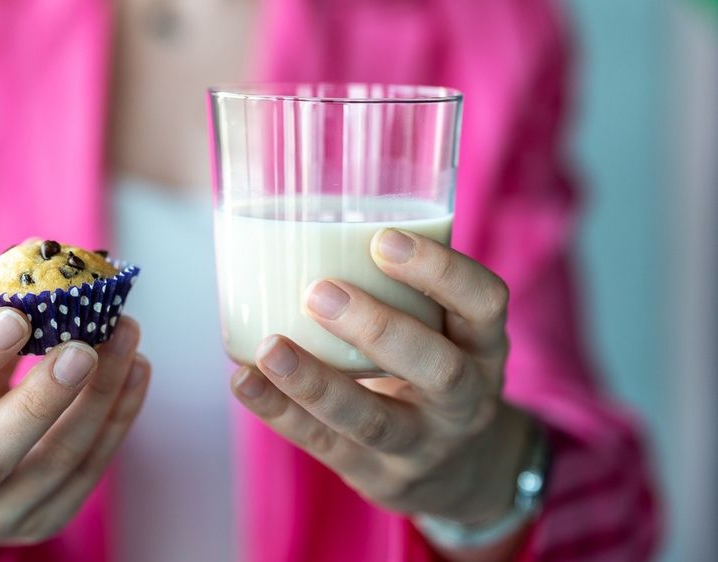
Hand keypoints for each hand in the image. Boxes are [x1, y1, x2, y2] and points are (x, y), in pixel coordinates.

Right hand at [0, 308, 148, 561]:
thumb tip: (38, 296)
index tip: (15, 315)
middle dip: (43, 398)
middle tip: (84, 346)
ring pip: (57, 463)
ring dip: (99, 398)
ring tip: (125, 340)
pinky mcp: (42, 523)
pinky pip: (90, 471)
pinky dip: (119, 417)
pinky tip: (136, 370)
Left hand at [231, 229, 533, 557]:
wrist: (457, 473)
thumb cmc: (434, 369)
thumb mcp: (447, 332)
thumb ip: (404, 288)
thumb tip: (309, 213)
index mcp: (484, 347)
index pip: (485, 304)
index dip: (441, 272)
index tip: (384, 239)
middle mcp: (465, 401)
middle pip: (437, 369)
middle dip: (377, 328)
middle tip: (319, 291)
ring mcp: (421, 445)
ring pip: (372, 420)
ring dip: (316, 381)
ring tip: (270, 348)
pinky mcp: (373, 474)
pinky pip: (323, 444)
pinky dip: (279, 412)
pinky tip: (244, 380)